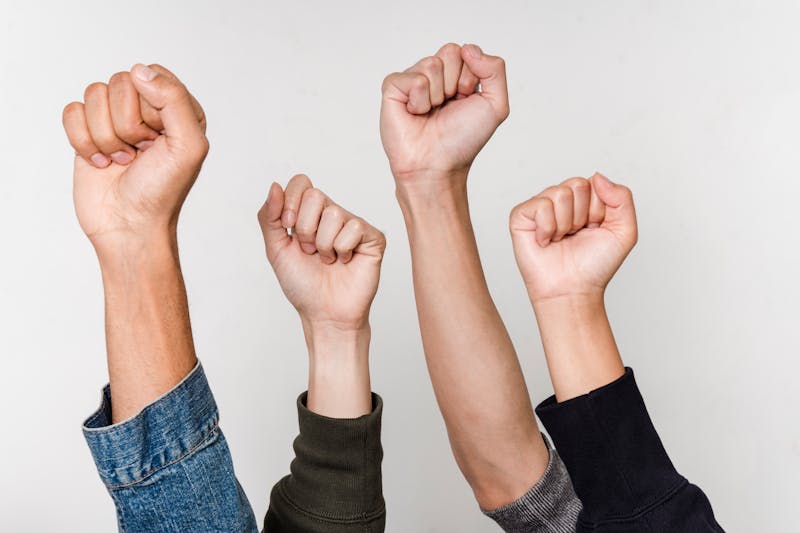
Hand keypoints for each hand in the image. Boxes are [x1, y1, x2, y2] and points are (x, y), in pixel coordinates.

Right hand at [62, 64, 207, 254]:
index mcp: (178, 108)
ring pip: (94, 94)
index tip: (160, 138)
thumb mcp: (188, 146)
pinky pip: (72, 111)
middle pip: (120, 82)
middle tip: (140, 152)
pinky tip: (102, 162)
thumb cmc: (163, 191)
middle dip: (127, 125)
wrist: (129, 226)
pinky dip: (83, 141)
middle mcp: (147, 109)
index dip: (151, 107)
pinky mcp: (88, 132)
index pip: (153, 75)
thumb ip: (175, 100)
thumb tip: (139, 71)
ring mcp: (115, 119)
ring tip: (123, 159)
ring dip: (106, 136)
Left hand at [257, 174, 385, 330]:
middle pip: (315, 195)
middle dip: (305, 229)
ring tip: (328, 260)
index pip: (301, 183)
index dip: (290, 202)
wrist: (324, 313)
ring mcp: (353, 224)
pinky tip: (345, 262)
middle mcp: (332, 214)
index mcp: (309, 213)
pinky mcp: (372, 237)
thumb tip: (274, 186)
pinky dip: (342, 250)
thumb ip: (269, 217)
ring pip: (334, 214)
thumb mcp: (276, 249)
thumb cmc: (302, 284)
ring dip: (323, 245)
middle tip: (310, 250)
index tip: (288, 228)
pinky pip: (353, 228)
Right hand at [380, 43, 508, 192]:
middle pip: (449, 52)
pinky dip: (419, 100)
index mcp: (457, 75)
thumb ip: (495, 70)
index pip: (466, 52)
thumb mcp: (496, 105)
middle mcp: (434, 75)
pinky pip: (412, 79)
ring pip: (431, 64)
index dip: (470, 79)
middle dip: (454, 83)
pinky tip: (414, 114)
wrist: (437, 166)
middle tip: (446, 108)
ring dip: (437, 95)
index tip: (465, 102)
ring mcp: (412, 80)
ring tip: (430, 114)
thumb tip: (468, 48)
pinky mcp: (393, 88)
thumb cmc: (463, 140)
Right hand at [510, 173, 637, 303]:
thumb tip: (597, 176)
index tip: (595, 230)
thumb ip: (622, 198)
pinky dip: (547, 228)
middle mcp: (561, 200)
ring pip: (559, 194)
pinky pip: (539, 205)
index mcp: (584, 200)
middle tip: (576, 235)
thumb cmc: (595, 265)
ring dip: (565, 224)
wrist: (572, 290)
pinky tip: (546, 241)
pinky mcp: (521, 216)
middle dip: (582, 216)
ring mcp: (540, 207)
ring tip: (561, 240)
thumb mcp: (625, 231)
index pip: (595, 183)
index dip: (599, 210)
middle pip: (577, 185)